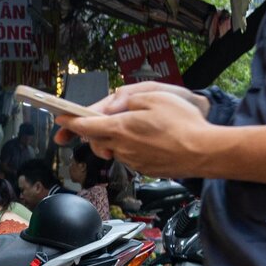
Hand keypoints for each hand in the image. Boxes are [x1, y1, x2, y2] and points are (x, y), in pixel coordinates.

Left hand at [61, 91, 219, 178]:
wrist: (205, 152)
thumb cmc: (183, 123)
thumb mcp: (154, 97)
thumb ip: (127, 100)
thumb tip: (111, 107)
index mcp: (120, 128)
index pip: (85, 126)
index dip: (70, 122)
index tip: (60, 119)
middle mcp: (122, 148)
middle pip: (97, 139)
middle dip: (94, 130)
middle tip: (100, 119)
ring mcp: (133, 161)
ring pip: (113, 148)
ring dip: (116, 138)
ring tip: (139, 126)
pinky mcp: (144, 169)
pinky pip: (129, 156)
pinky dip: (132, 147)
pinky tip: (151, 139)